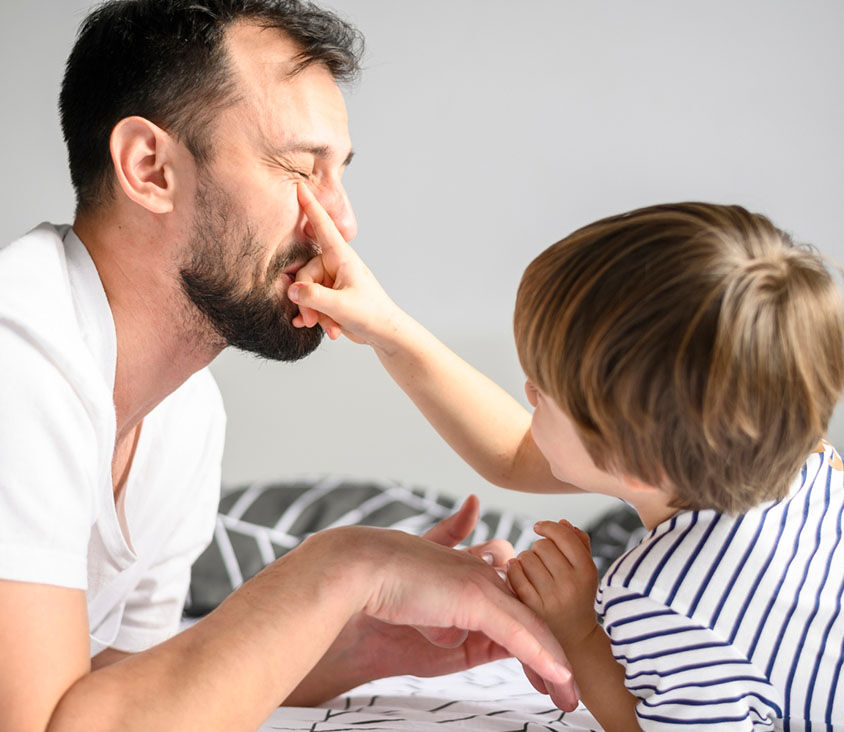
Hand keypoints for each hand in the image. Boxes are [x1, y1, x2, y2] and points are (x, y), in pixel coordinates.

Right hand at [286, 499, 576, 711]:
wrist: (356, 576)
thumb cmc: (382, 598)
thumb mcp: (423, 619)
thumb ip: (446, 623)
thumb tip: (457, 633)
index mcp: (471, 577)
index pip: (515, 610)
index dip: (533, 645)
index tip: (548, 678)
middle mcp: (482, 575)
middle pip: (532, 617)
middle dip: (551, 656)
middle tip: (567, 692)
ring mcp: (482, 582)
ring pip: (532, 626)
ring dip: (554, 665)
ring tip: (569, 694)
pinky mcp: (476, 595)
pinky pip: (519, 632)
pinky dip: (541, 656)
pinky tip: (559, 675)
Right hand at [289, 183, 404, 346]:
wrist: (383, 334)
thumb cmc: (371, 315)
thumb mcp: (341, 306)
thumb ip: (314, 297)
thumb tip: (291, 290)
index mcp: (341, 258)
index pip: (323, 227)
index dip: (311, 207)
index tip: (300, 187)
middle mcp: (335, 266)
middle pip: (304, 273)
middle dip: (306, 299)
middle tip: (313, 319)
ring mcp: (332, 281)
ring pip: (306, 291)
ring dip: (313, 312)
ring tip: (328, 326)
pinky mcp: (330, 296)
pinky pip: (310, 301)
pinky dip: (312, 315)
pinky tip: (312, 327)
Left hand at [508, 520, 599, 649]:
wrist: (573, 640)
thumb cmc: (577, 599)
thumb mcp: (587, 572)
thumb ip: (579, 544)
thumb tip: (564, 523)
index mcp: (587, 571)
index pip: (563, 536)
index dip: (548, 526)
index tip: (539, 527)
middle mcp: (571, 584)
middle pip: (542, 546)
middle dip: (538, 548)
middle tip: (541, 560)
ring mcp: (551, 597)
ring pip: (526, 558)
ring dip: (525, 559)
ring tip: (533, 571)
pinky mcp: (532, 608)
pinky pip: (515, 575)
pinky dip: (513, 570)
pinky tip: (519, 574)